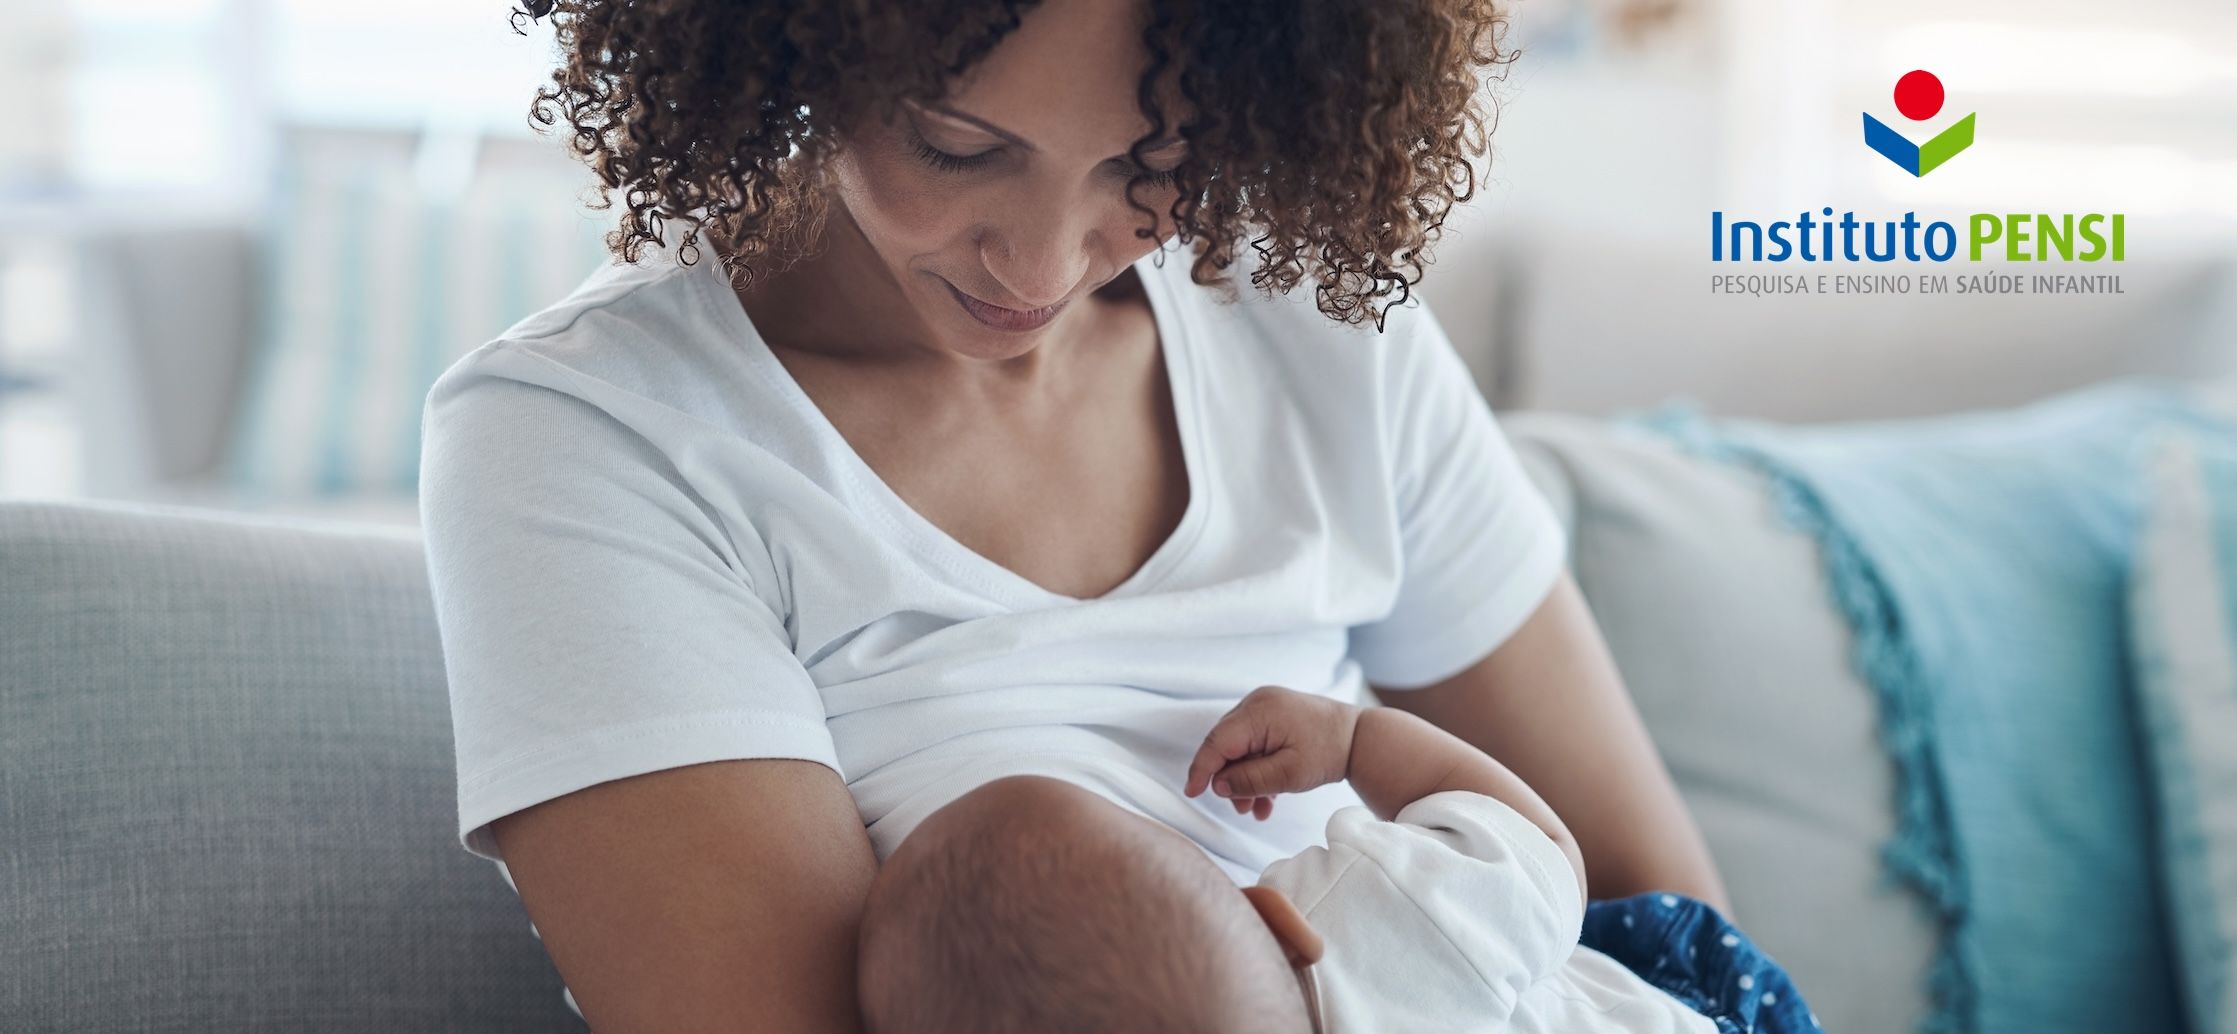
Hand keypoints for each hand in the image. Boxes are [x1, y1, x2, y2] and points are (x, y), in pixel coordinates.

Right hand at [1184, 685, 1363, 820]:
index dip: (1202, 769)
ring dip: (1244, 779)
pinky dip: (1256, 768)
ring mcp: (1264, 706)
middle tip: (1242, 808)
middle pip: (1225, 745)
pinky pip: (1252, 743)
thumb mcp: (1289, 775)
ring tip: (1257, 809)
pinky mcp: (1271, 715)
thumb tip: (1217, 785)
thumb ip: (1250, 780)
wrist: (1359, 737)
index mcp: (1259, 711)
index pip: (1218, 742)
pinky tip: (1267, 797)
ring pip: (1238, 748)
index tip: (1192, 793)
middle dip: (1230, 780)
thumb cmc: (1328, 752)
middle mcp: (1256, 703)